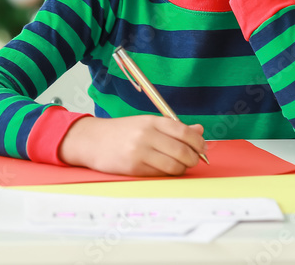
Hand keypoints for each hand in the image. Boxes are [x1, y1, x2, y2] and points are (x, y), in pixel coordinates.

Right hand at [58, 116, 206, 175]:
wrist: (92, 140)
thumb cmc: (122, 132)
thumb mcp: (147, 123)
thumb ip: (174, 128)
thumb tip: (199, 131)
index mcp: (152, 121)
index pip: (184, 132)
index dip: (198, 142)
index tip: (202, 148)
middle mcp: (146, 135)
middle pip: (182, 151)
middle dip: (193, 158)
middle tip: (194, 160)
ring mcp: (139, 152)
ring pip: (173, 166)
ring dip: (182, 168)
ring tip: (180, 166)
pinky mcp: (133, 168)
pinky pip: (160, 174)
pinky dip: (168, 174)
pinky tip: (166, 170)